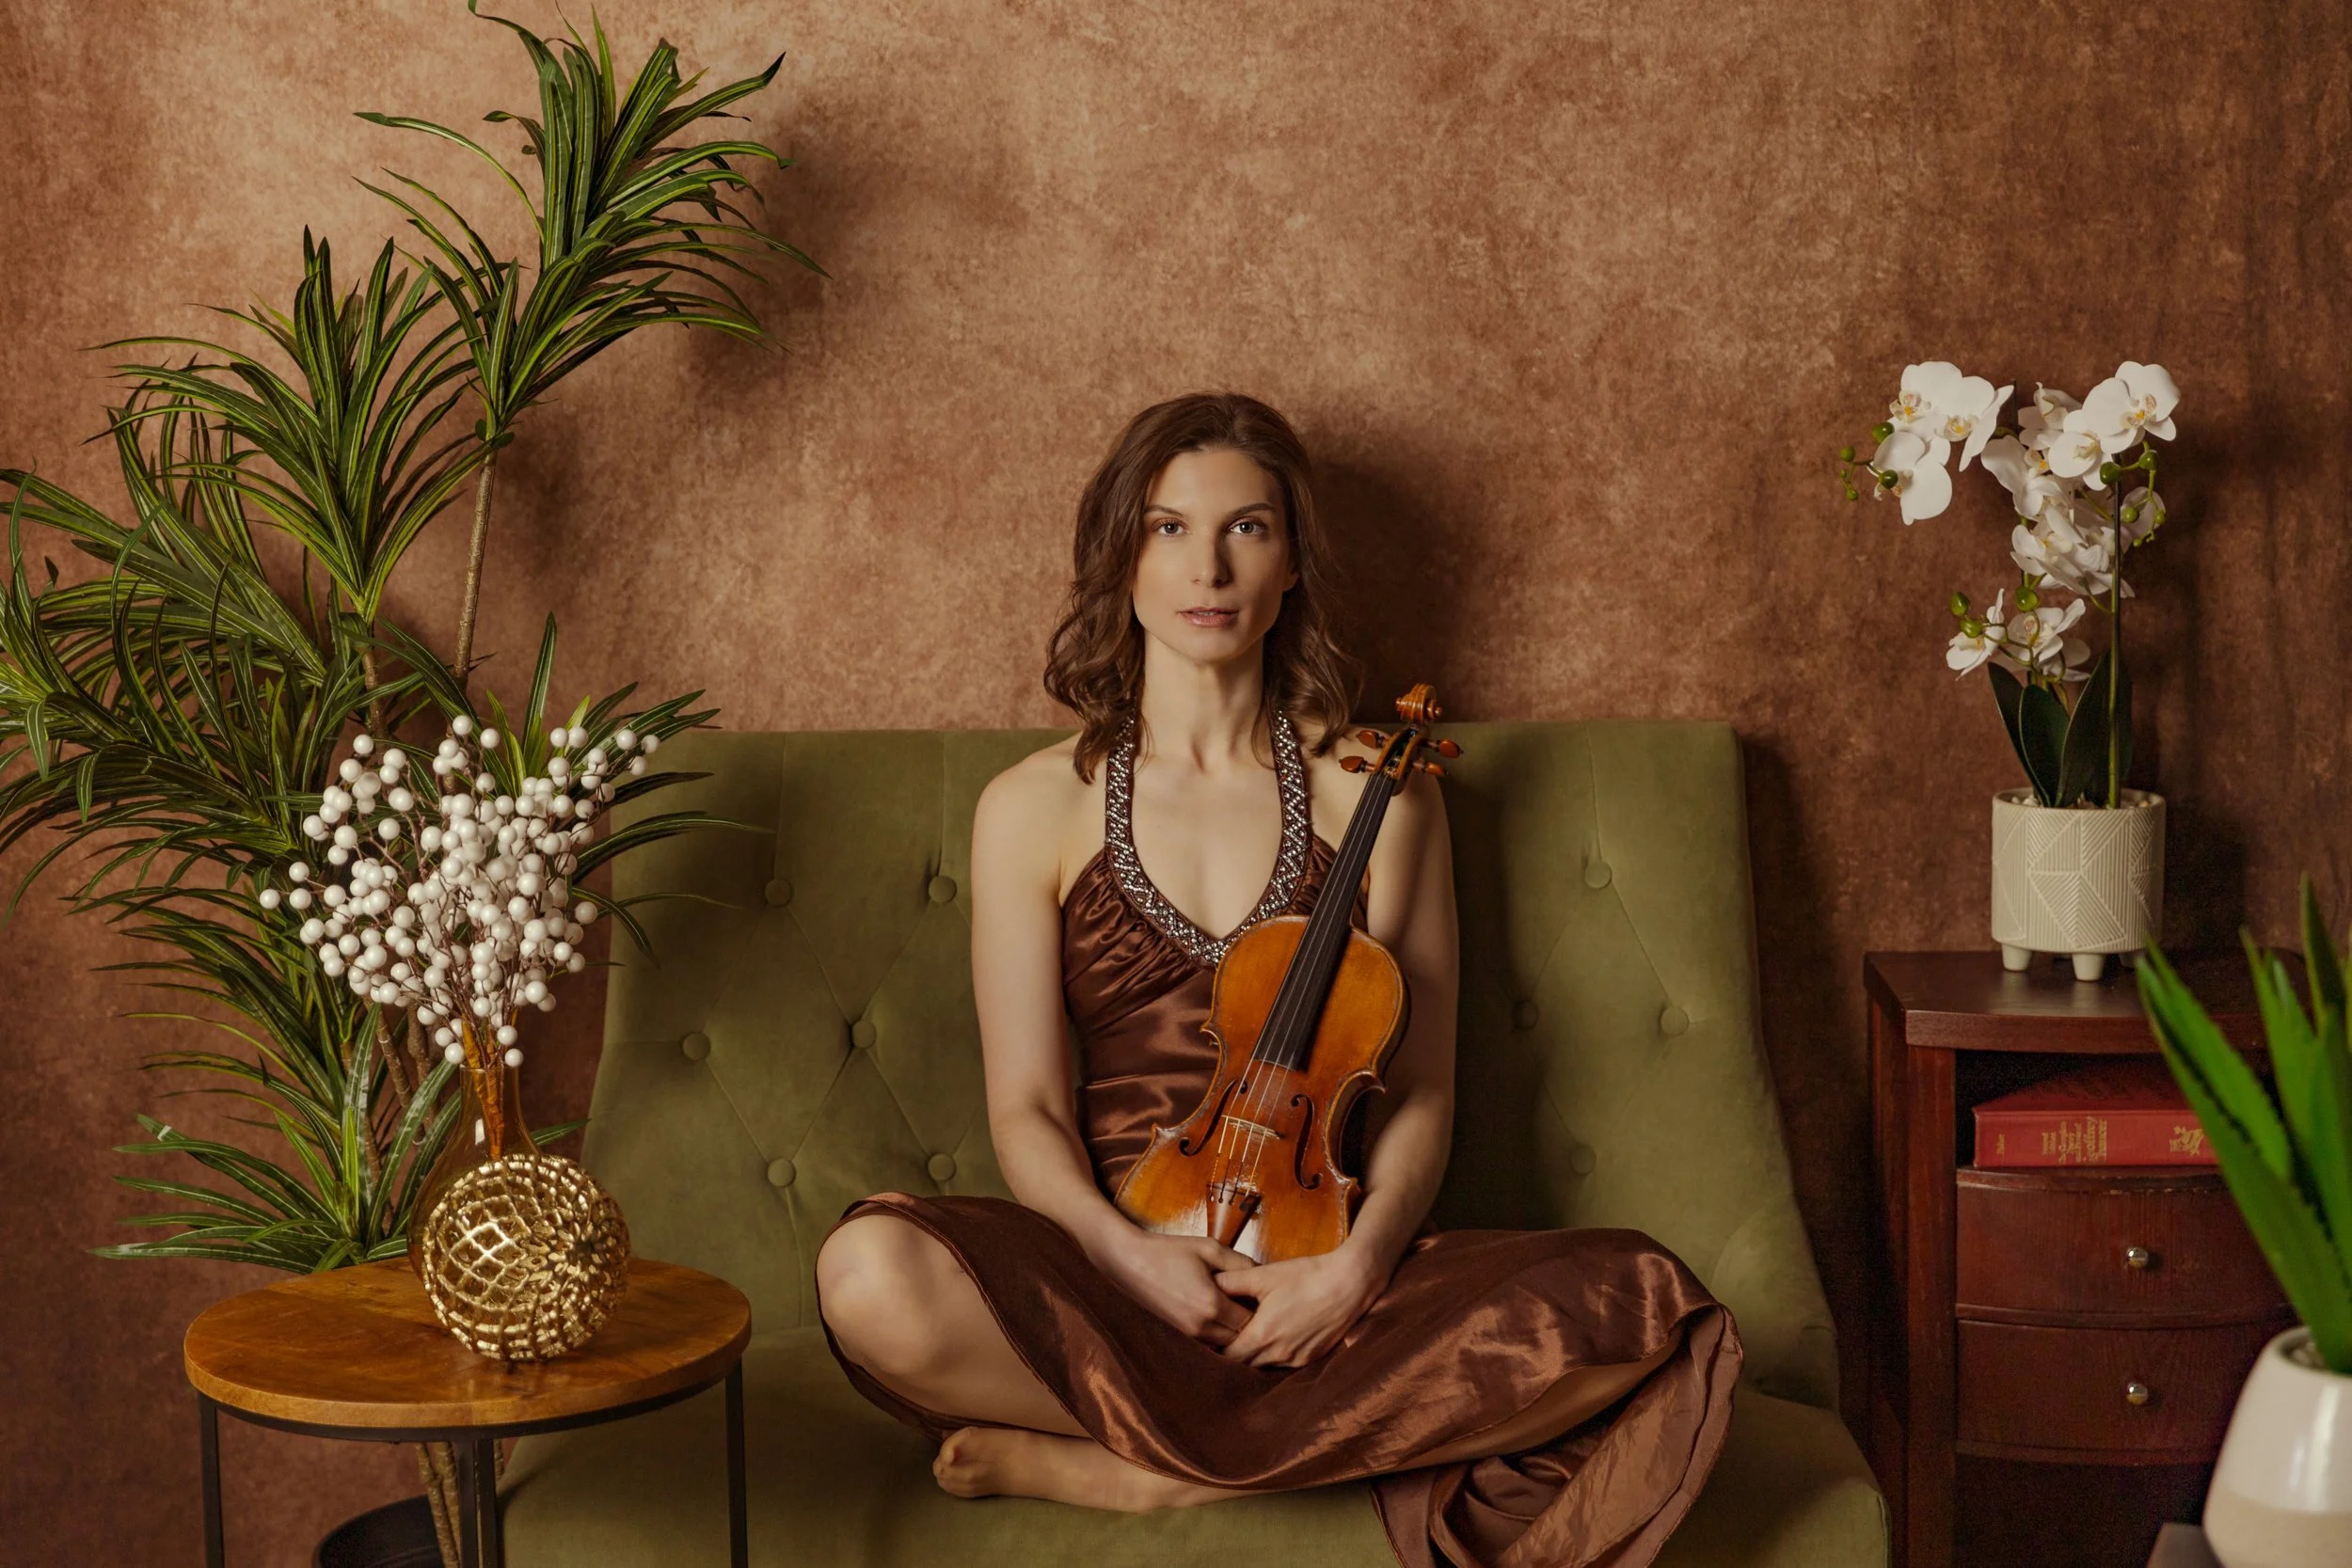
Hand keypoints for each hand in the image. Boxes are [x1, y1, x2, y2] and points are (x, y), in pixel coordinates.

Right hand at [1091, 1229, 1255, 1346]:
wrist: (1130, 1261)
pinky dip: (1221, 1333)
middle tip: (1257, 1304)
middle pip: (1241, 1339)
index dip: (1262, 1310)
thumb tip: (1265, 1276)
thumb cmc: (1170, 1251)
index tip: (1266, 1295)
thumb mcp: (1210, 1248)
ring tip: (1239, 1308)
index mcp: (1212, 1305)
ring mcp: (1190, 1334)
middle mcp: (1202, 1326)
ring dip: (1236, 1331)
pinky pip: (1211, 1342)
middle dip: (1252, 1324)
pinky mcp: (1182, 1334)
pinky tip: (1222, 1314)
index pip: (1252, 1321)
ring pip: (1227, 1345)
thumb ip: (1241, 1263)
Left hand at [1214, 1247, 1387, 1368]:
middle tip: (1225, 1339)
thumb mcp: (1264, 1275)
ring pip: (1264, 1366)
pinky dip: (1274, 1356)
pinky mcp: (1311, 1358)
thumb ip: (1232, 1282)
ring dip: (1254, 1357)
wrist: (1348, 1284)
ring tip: (1247, 1338)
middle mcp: (1277, 1354)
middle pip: (1245, 1365)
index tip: (1211, 1337)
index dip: (1216, 1349)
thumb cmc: (1305, 1276)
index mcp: (1261, 1335)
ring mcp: (1296, 1359)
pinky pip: (1284, 1365)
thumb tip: (1208, 1284)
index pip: (1228, 1357)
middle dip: (1233, 1354)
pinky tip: (1273, 1339)